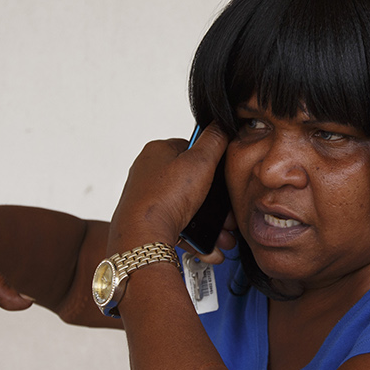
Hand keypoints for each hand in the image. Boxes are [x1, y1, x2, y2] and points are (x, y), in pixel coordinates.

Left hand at [108, 125, 232, 258]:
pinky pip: (179, 225)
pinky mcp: (149, 220)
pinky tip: (208, 245)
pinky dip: (195, 235)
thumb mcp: (200, 161)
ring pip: (187, 206)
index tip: (220, 175)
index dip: (210, 162)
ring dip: (208, 221)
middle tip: (226, 212)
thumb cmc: (163, 199)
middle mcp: (149, 173)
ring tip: (222, 234)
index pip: (191, 148)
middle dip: (213, 200)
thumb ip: (215, 139)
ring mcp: (148, 198)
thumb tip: (221, 125)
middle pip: (192, 181)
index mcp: (157, 152)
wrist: (143, 238)